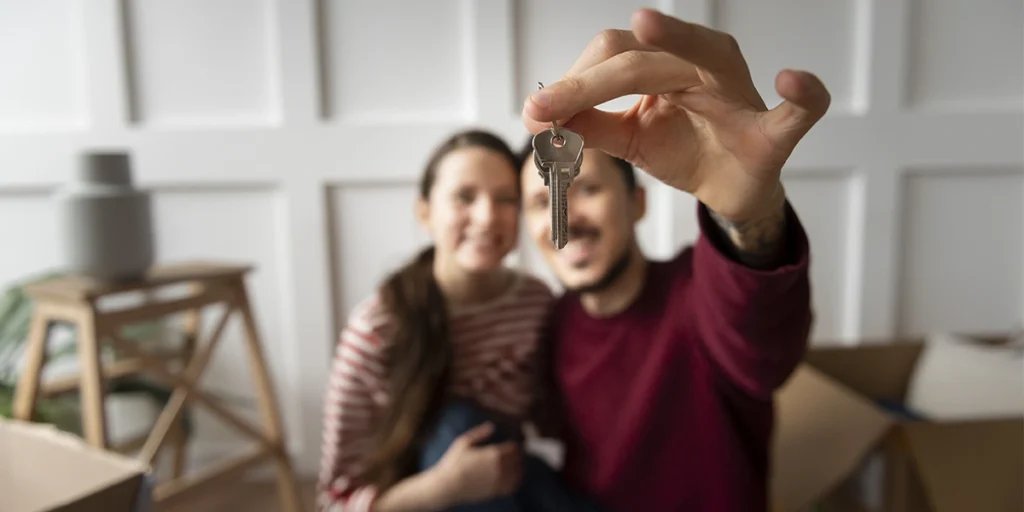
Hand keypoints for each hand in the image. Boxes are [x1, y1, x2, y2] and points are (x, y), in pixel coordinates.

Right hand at [429, 422, 522, 506]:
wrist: (447, 486)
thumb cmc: (453, 463)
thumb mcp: (463, 442)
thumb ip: (479, 433)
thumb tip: (491, 426)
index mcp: (493, 453)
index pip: (513, 448)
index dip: (514, 445)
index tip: (512, 445)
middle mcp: (500, 467)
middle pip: (517, 460)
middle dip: (517, 456)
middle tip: (516, 454)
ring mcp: (499, 481)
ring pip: (518, 473)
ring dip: (519, 468)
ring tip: (516, 465)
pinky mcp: (495, 492)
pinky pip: (512, 486)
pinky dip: (516, 481)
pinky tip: (513, 479)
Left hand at [521, 8, 830, 223]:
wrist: (730, 189)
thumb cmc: (684, 150)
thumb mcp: (628, 140)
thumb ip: (591, 126)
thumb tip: (540, 118)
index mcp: (667, 64)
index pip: (613, 57)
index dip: (571, 84)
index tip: (533, 112)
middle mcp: (705, 65)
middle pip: (642, 57)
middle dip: (588, 82)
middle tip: (544, 109)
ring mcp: (742, 95)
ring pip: (707, 56)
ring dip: (676, 41)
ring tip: (646, 27)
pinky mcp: (774, 133)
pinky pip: (799, 111)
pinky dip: (802, 95)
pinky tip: (793, 82)